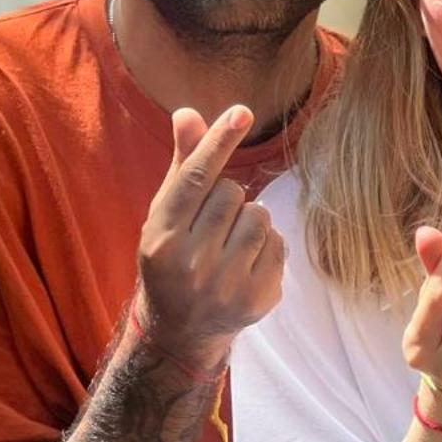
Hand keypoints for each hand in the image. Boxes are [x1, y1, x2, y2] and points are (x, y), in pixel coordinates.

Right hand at [133, 106, 284, 373]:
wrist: (180, 329)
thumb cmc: (173, 257)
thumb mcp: (166, 215)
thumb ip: (182, 165)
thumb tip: (188, 113)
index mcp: (162, 239)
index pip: (194, 179)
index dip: (219, 142)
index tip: (241, 112)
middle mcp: (191, 265)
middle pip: (232, 193)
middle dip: (228, 198)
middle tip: (213, 225)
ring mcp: (226, 286)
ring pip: (260, 215)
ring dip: (250, 220)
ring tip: (230, 242)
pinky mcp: (258, 299)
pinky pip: (279, 243)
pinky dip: (268, 245)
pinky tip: (246, 262)